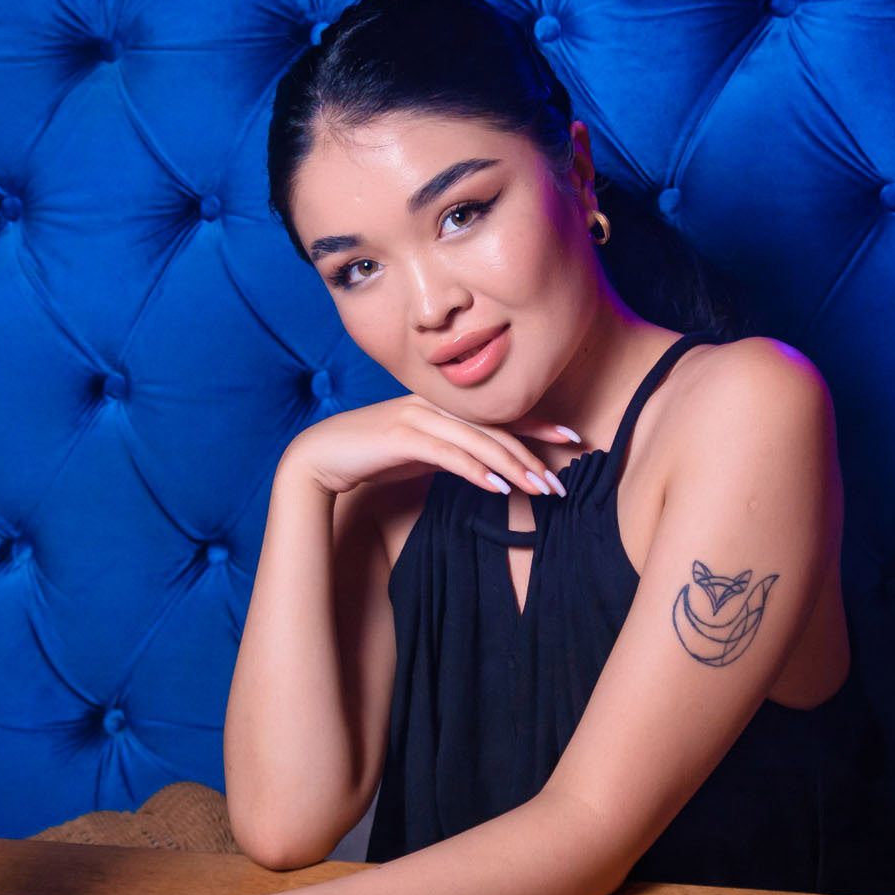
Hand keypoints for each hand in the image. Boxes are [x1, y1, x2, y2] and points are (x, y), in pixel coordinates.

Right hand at [286, 392, 581, 500]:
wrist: (320, 457)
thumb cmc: (372, 456)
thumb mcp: (421, 453)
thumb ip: (453, 452)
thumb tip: (487, 467)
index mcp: (444, 406)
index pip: (501, 414)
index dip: (540, 424)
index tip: (574, 438)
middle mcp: (436, 404)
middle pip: (497, 428)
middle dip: (535, 454)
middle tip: (563, 481)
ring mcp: (419, 417)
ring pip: (479, 441)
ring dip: (514, 467)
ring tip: (541, 489)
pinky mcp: (402, 436)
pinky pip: (450, 454)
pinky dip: (477, 472)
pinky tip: (500, 489)